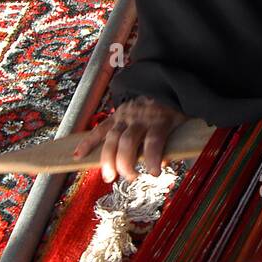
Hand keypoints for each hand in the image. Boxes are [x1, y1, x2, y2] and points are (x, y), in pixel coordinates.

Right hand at [72, 96, 186, 182]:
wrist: (165, 84)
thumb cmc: (174, 110)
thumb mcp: (182, 124)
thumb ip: (174, 143)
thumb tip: (162, 163)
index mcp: (160, 121)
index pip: (154, 141)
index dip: (153, 158)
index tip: (154, 173)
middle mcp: (141, 119)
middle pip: (128, 141)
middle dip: (125, 162)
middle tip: (129, 177)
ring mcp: (126, 117)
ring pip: (112, 138)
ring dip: (108, 158)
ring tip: (108, 176)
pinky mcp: (116, 116)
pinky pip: (99, 129)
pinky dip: (88, 142)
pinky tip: (78, 155)